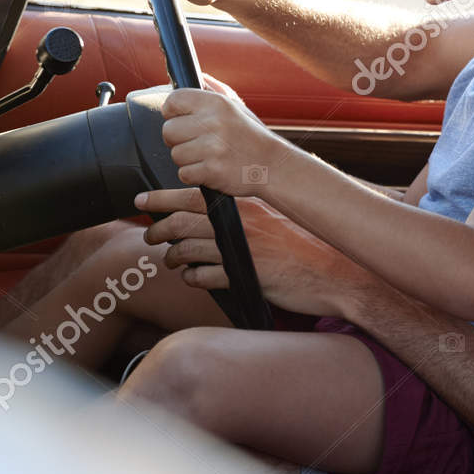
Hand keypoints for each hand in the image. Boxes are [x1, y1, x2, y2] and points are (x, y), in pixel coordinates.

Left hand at [135, 188, 364, 316]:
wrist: (333, 271)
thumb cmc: (306, 243)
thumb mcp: (275, 217)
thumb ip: (245, 212)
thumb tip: (216, 209)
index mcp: (243, 204)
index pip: (191, 195)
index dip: (160, 198)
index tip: (141, 199)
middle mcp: (238, 223)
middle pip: (180, 222)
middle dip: (157, 230)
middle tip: (150, 237)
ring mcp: (239, 250)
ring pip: (187, 250)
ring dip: (173, 257)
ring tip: (172, 261)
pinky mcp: (242, 277)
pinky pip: (203, 278)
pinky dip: (193, 279)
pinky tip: (194, 279)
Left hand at [160, 86, 280, 194]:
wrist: (274, 166)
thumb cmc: (251, 136)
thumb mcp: (236, 107)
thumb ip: (212, 89)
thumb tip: (191, 76)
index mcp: (217, 103)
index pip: (173, 101)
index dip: (173, 113)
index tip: (182, 120)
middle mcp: (214, 122)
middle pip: (168, 131)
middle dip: (178, 140)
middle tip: (198, 143)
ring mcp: (213, 147)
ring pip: (176, 154)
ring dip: (188, 159)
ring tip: (208, 157)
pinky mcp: (212, 170)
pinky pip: (184, 174)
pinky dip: (195, 175)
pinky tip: (211, 170)